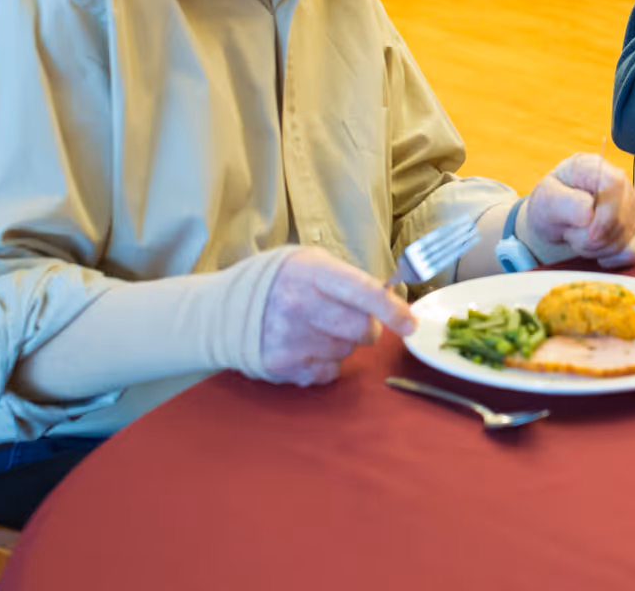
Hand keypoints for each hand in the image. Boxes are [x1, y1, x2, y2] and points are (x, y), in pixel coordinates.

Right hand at [259, 246, 415, 386]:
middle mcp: (299, 305)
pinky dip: (324, 362)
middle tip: (348, 319)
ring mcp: (290, 339)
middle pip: (361, 330)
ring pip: (347, 352)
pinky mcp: (283, 367)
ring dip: (341, 343)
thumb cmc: (278, 281)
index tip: (410, 323)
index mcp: (311, 272)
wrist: (224, 309)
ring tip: (316, 328)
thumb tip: (390, 298)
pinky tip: (305, 345)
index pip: (363, 292)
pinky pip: (328, 372)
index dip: (392, 309)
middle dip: (366, 327)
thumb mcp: (310, 262)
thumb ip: (348, 279)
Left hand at [524, 153, 634, 268]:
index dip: (605, 215)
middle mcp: (620, 181)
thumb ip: (563, 203)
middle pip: (622, 219)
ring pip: (626, 238)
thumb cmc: (551, 205)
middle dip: (593, 239)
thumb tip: (588, 213)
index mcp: (593, 167)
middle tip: (572, 235)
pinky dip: (613, 258)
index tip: (589, 234)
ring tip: (581, 239)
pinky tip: (598, 250)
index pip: (614, 184)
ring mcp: (633, 204)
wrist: (555, 220)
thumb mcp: (545, 200)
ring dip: (598, 249)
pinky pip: (634, 251)